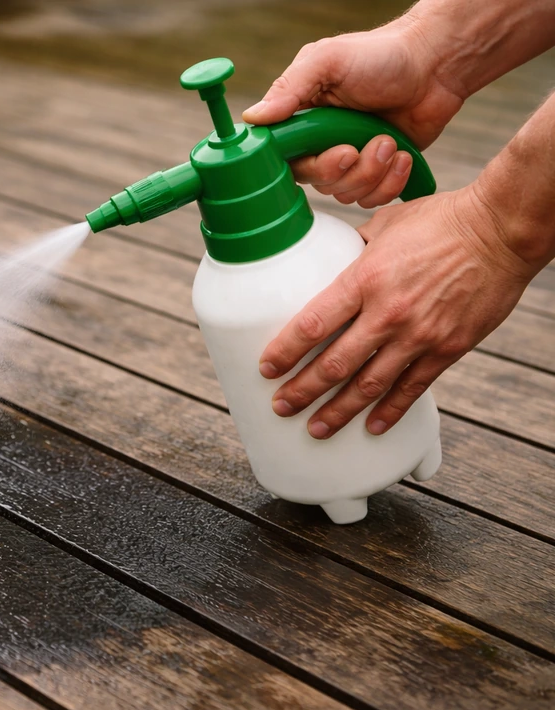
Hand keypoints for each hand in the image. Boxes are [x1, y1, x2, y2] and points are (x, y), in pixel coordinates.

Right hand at [243, 21, 466, 206]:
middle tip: (362, 146)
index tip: (336, 152)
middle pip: (317, 182)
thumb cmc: (382, 54)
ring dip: (372, 173)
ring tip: (389, 143)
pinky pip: (372, 199)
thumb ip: (289, 88)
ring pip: (345, 193)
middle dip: (345, 170)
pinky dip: (390, 183)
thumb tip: (252, 118)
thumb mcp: (328, 60)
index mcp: (302, 119)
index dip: (307, 165)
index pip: (284, 160)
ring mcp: (351, 159)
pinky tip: (402, 157)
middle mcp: (321, 142)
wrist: (436, 63)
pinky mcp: (377, 172)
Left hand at [258, 184, 535, 438]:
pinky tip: (372, 426)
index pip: (312, 324)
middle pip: (334, 364)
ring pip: (369, 385)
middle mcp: (388, 312)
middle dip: (302, 391)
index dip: (284, 351)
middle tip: (281, 406)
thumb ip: (353, 249)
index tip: (266, 368)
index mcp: (365, 279)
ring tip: (316, 428)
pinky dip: (390, 410)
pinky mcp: (448, 348)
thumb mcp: (384, 225)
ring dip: (338, 411)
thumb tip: (328, 257)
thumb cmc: (442, 220)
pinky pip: (412, 388)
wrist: (503, 229)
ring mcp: (419, 335)